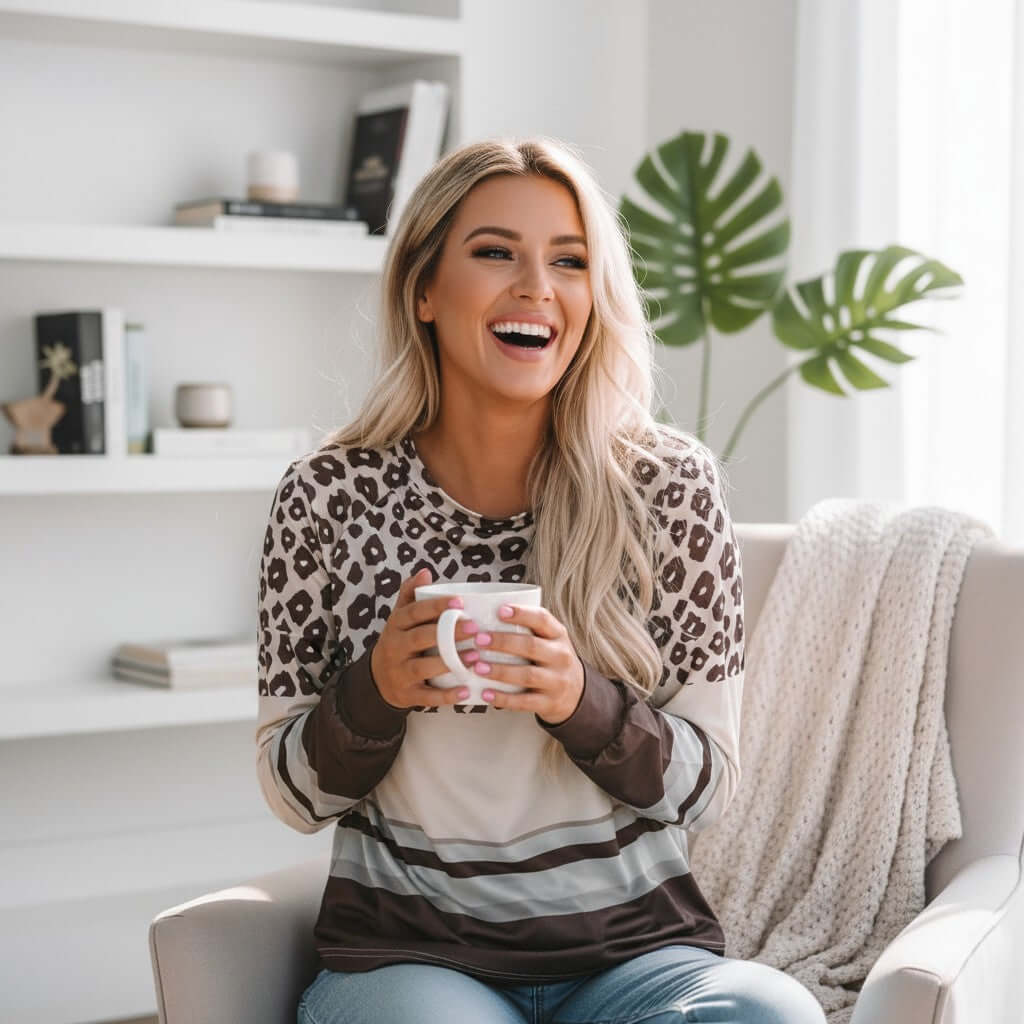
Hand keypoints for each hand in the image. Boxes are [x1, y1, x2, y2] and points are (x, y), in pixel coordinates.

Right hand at [369, 569, 479, 709]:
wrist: (377, 680)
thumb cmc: (399, 641)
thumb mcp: (400, 618)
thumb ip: (411, 595)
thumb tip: (426, 572)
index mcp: (396, 625)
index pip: (414, 612)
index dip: (435, 606)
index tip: (459, 601)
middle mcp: (395, 647)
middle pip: (419, 638)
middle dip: (446, 633)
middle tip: (474, 627)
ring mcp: (400, 673)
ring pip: (422, 667)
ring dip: (449, 663)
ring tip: (475, 657)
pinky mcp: (407, 695)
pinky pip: (426, 696)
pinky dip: (445, 696)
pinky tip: (466, 691)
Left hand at [468, 604, 584, 724]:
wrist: (576, 693)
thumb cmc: (552, 659)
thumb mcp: (549, 639)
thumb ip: (527, 628)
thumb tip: (485, 616)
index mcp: (558, 635)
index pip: (542, 619)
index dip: (521, 614)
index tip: (500, 610)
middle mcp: (560, 656)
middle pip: (531, 646)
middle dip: (503, 642)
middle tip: (480, 640)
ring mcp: (556, 681)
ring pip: (527, 675)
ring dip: (500, 671)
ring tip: (478, 667)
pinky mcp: (549, 703)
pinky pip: (524, 702)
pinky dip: (503, 698)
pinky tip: (486, 693)